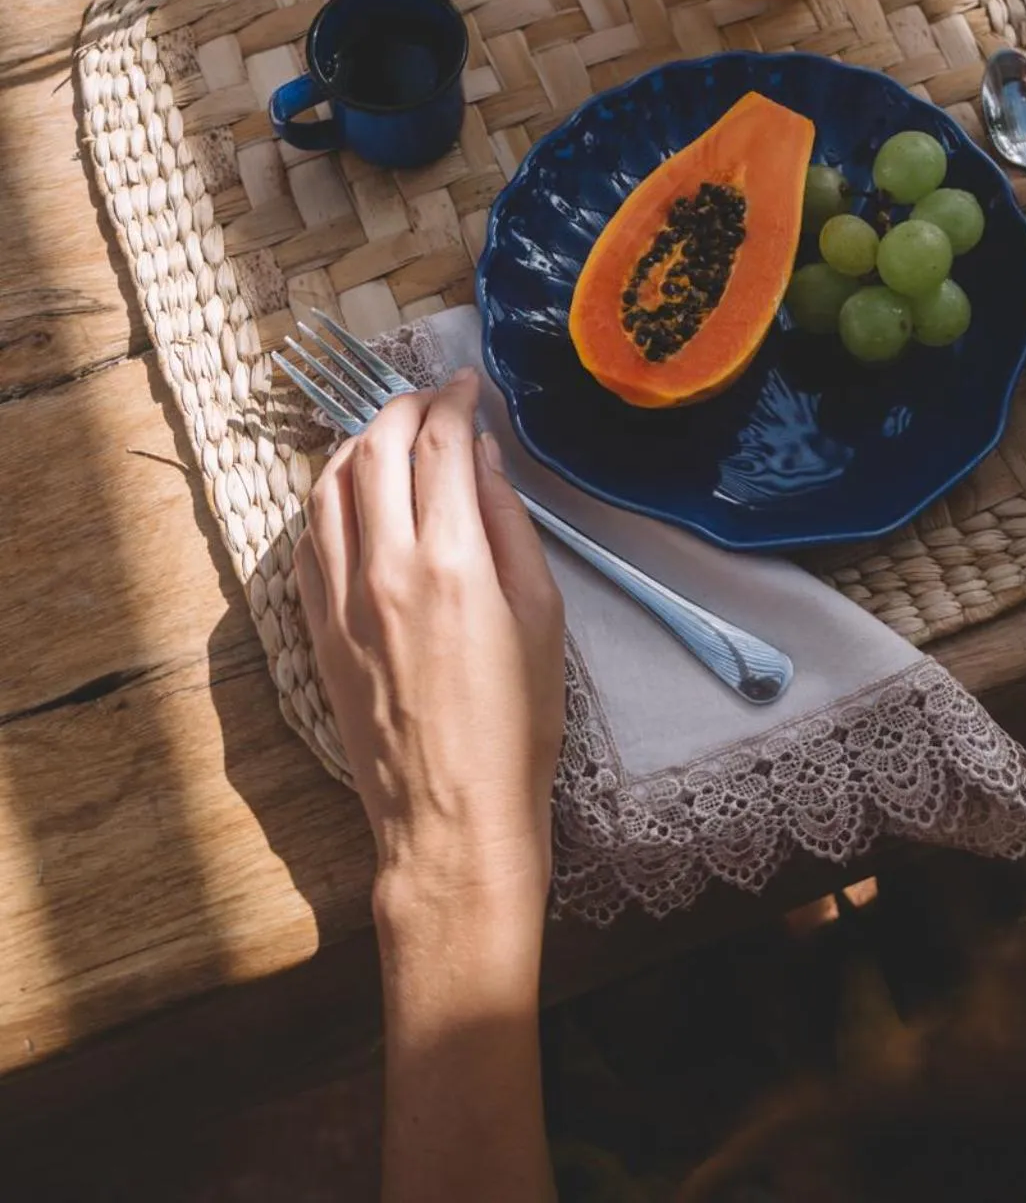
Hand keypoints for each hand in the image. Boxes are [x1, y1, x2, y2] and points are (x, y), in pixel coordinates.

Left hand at [293, 369, 565, 904]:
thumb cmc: (517, 725)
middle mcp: (384, 569)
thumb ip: (508, 526)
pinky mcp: (317, 632)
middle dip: (405, 408)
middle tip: (434, 401)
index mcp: (451, 562)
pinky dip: (328, 502)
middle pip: (376, 449)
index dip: (454, 402)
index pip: (440, 446)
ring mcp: (340, 601)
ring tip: (390, 437)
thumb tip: (483, 459)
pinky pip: (307, 543)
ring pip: (327, 487)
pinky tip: (354, 500)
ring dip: (357, 445)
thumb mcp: (541, 616)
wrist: (452, 818)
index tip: (469, 385)